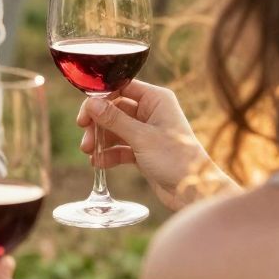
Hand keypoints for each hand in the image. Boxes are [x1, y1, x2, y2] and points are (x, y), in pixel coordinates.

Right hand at [76, 79, 231, 211]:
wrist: (193, 190)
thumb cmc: (175, 158)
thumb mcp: (141, 137)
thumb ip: (114, 119)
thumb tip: (91, 103)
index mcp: (156, 99)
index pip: (121, 88)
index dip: (100, 99)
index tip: (85, 114)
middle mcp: (151, 111)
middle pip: (114, 109)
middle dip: (98, 124)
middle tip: (86, 139)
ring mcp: (146, 131)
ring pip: (114, 129)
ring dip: (100, 140)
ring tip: (89, 153)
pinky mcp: (143, 150)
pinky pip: (119, 146)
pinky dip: (109, 153)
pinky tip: (98, 163)